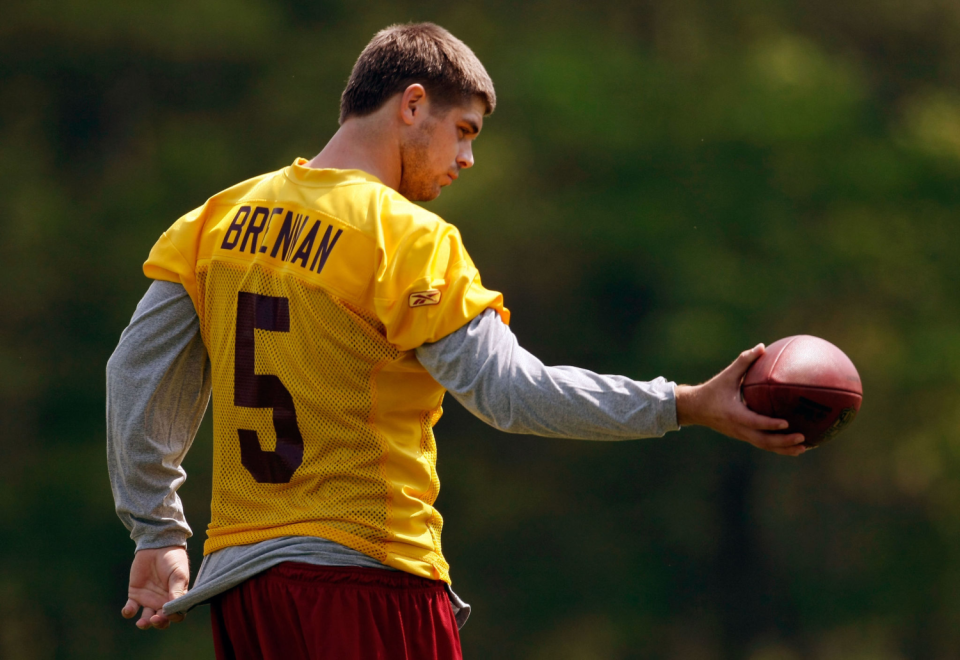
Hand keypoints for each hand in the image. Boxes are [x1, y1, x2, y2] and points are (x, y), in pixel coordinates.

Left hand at [121, 546, 189, 629]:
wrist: (157, 545)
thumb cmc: (173, 559)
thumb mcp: (178, 574)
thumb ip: (177, 591)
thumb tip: (176, 608)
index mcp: (177, 597)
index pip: (177, 614)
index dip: (174, 617)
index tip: (169, 613)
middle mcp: (163, 601)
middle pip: (162, 620)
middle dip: (159, 623)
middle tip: (155, 619)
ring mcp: (149, 599)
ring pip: (146, 618)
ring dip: (144, 623)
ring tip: (142, 622)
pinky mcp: (135, 594)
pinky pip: (131, 608)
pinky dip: (128, 612)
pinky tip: (128, 610)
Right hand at [675, 344, 805, 456]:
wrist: (695, 409)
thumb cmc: (713, 390)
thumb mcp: (727, 375)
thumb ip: (744, 361)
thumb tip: (762, 347)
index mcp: (734, 414)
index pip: (755, 422)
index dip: (770, 424)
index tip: (786, 423)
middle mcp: (739, 428)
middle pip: (763, 440)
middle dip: (783, 442)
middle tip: (802, 438)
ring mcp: (741, 435)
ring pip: (764, 445)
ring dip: (784, 448)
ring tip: (804, 448)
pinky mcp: (743, 436)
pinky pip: (762, 443)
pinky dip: (778, 446)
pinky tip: (793, 444)